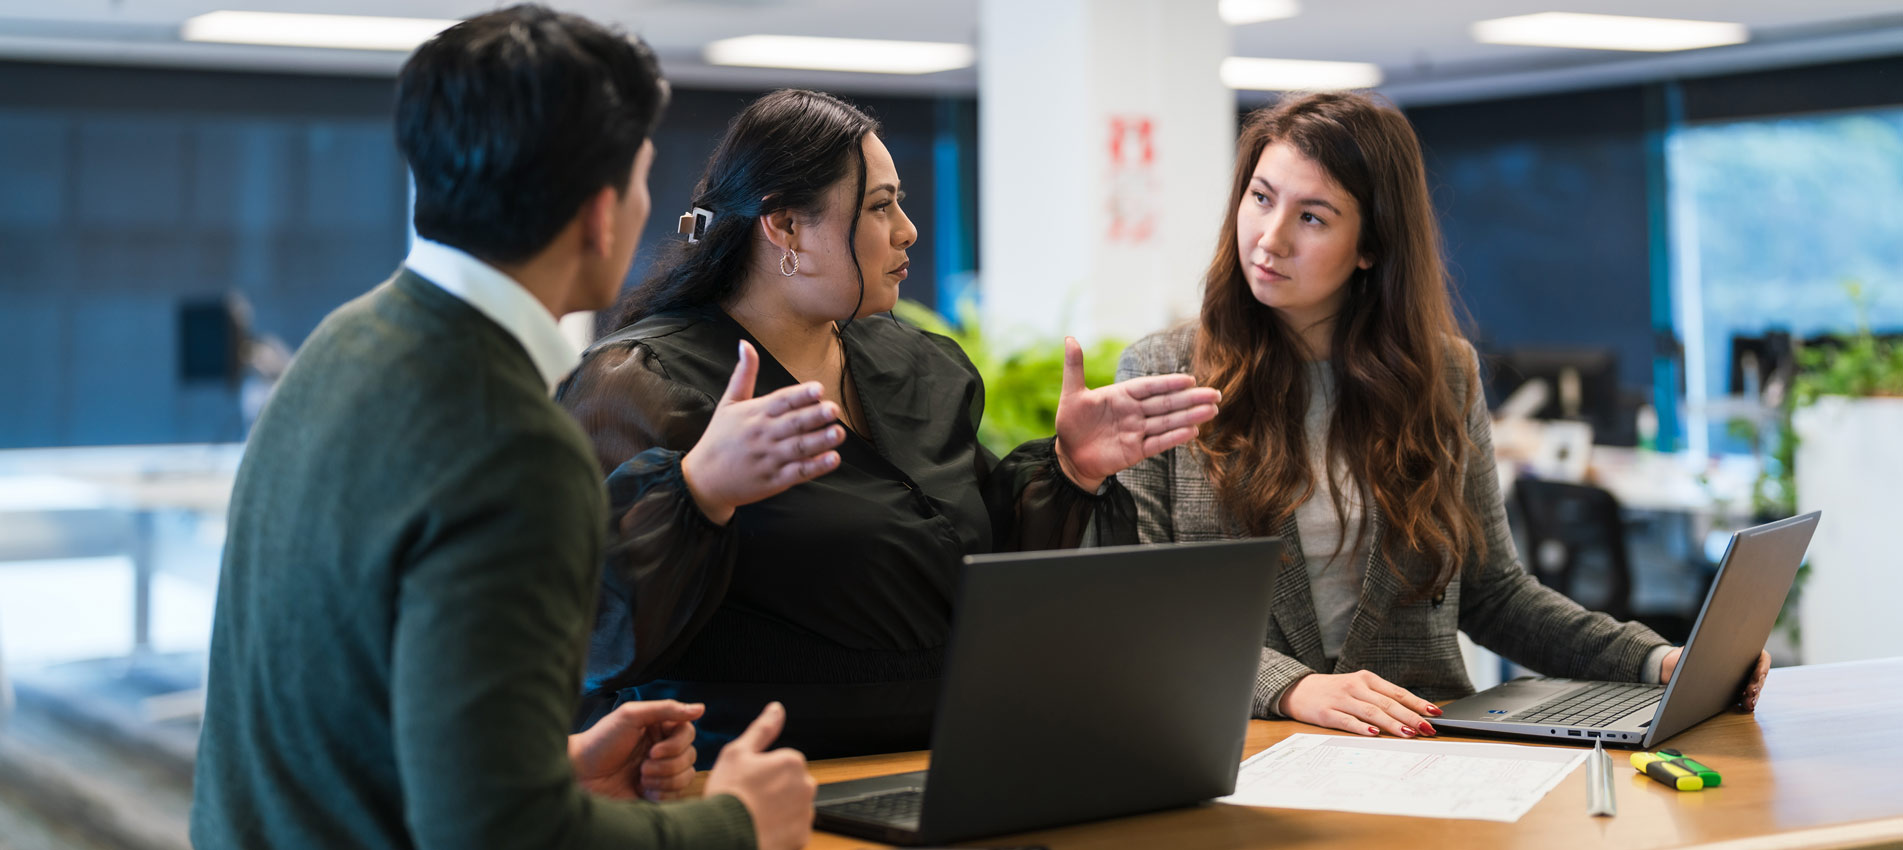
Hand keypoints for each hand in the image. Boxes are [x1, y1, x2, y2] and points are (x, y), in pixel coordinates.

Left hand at [568, 699, 703, 800]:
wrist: (579, 775)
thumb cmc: (600, 742)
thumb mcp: (630, 716)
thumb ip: (666, 709)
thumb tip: (700, 708)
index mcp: (658, 729)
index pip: (688, 733)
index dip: (677, 744)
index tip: (654, 750)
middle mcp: (662, 749)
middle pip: (691, 756)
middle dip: (667, 764)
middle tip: (642, 765)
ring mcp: (660, 772)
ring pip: (686, 776)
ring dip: (664, 778)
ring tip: (640, 777)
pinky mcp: (656, 793)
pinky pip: (677, 795)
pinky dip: (661, 793)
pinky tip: (642, 790)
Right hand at [681, 341, 845, 524]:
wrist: (704, 479)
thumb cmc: (719, 437)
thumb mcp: (728, 403)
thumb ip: (743, 374)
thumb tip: (745, 343)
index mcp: (754, 414)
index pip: (780, 401)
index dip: (800, 395)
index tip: (818, 389)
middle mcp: (763, 435)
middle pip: (793, 423)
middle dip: (814, 416)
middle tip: (834, 409)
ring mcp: (769, 459)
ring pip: (798, 448)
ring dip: (820, 441)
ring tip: (839, 433)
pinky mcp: (774, 481)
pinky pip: (798, 472)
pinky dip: (816, 466)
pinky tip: (833, 458)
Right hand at [703, 702, 814, 849]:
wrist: (724, 834)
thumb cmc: (729, 793)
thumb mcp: (738, 752)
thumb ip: (762, 729)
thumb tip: (776, 709)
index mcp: (792, 762)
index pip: (784, 763)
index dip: (764, 772)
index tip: (749, 781)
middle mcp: (806, 786)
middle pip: (791, 785)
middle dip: (776, 791)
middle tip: (751, 799)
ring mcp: (805, 813)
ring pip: (793, 808)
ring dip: (780, 811)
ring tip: (755, 815)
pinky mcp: (802, 836)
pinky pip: (793, 830)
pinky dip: (781, 831)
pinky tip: (763, 828)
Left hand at [1052, 337, 1219, 490]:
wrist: (1069, 456)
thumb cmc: (1071, 423)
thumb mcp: (1071, 394)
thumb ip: (1074, 367)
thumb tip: (1069, 338)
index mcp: (1122, 395)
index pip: (1150, 386)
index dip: (1169, 383)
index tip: (1190, 380)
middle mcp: (1134, 411)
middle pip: (1166, 403)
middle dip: (1190, 398)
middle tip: (1215, 394)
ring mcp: (1137, 431)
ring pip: (1167, 421)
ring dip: (1190, 416)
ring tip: (1212, 410)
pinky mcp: (1136, 450)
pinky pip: (1158, 442)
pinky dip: (1175, 437)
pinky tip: (1193, 431)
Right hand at [1280, 670, 1442, 737]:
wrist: (1297, 689)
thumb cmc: (1334, 692)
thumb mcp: (1357, 688)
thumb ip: (1380, 699)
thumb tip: (1411, 716)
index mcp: (1366, 679)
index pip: (1397, 692)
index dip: (1417, 703)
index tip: (1435, 713)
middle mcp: (1355, 687)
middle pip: (1388, 703)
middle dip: (1411, 717)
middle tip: (1428, 729)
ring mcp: (1341, 699)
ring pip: (1372, 712)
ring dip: (1392, 724)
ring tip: (1408, 733)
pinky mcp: (1326, 713)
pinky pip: (1347, 721)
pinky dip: (1362, 727)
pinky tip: (1374, 733)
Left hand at [1661, 647, 1768, 710]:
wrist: (1675, 667)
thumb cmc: (1688, 654)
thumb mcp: (1695, 649)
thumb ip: (1705, 649)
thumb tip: (1706, 649)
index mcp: (1740, 650)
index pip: (1761, 657)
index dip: (1762, 666)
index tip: (1758, 675)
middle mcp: (1743, 665)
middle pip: (1758, 676)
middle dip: (1757, 685)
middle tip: (1751, 692)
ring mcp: (1740, 680)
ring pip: (1754, 689)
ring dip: (1754, 697)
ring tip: (1749, 703)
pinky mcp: (1734, 692)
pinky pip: (1745, 698)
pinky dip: (1746, 703)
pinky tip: (1745, 707)